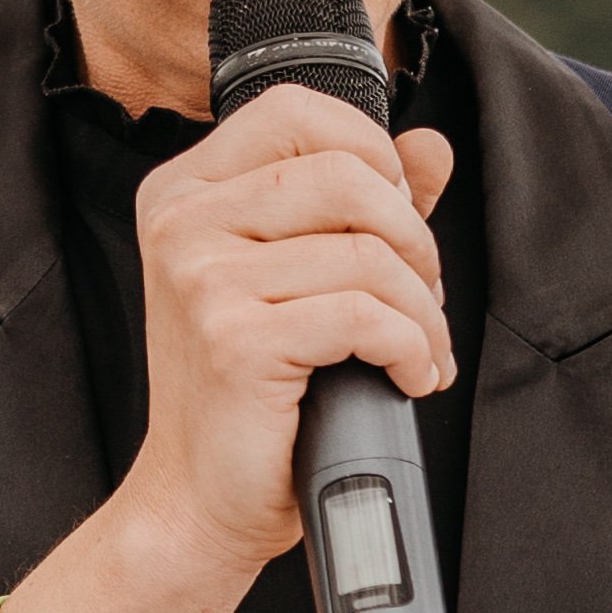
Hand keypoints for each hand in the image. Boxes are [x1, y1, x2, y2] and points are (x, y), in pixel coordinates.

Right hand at [0, 83, 458, 612]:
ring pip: (368, 251)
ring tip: (418, 351)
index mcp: (183, 191)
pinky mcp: (234, 338)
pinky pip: (363, 313)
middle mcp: (181, 222)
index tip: (394, 217)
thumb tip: (430, 145)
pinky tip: (406, 378)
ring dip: (421, 309)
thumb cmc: (249, 395)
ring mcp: (201, 277)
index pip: (298, 110)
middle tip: (420, 298)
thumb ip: (361, 204)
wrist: (198, 502)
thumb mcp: (298, 278)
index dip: (370, 149)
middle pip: (347, 172)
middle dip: (413, 237)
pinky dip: (409, 348)